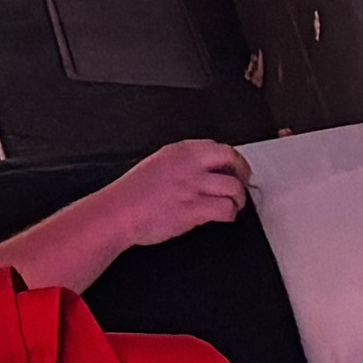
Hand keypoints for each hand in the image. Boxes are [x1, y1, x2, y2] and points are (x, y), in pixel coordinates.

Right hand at [82, 138, 251, 246]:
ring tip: (234, 203)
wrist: (119, 212)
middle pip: (231, 158)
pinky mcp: (195, 209)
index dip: (228, 158)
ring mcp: (193, 186)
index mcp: (177, 151)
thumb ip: (179, 163)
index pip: (215, 146)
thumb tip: (200, 169)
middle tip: (243, 180)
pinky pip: (226, 209)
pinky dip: (230, 214)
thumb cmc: (131, 194)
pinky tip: (224, 216)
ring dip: (239, 197)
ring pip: (234, 186)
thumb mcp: (155, 165)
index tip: (231, 167)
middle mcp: (188, 165)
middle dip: (243, 171)